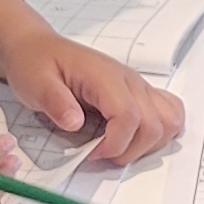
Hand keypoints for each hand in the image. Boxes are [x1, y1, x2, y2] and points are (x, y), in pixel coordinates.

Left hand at [0, 27, 184, 167]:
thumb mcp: (34, 82)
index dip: (115, 144)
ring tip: (118, 148)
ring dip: (148, 144)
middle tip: (101, 155)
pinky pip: (169, 112)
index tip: (91, 154)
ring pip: (169, 121)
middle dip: (130, 150)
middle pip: (154, 124)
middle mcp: (129, 80)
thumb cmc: (36, 64)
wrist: (39, 48)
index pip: (129, 115)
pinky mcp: (138, 93)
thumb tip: (75, 123)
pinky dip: (159, 132)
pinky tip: (135, 139)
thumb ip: (55, 101)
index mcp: (104, 76)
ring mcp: (137, 86)